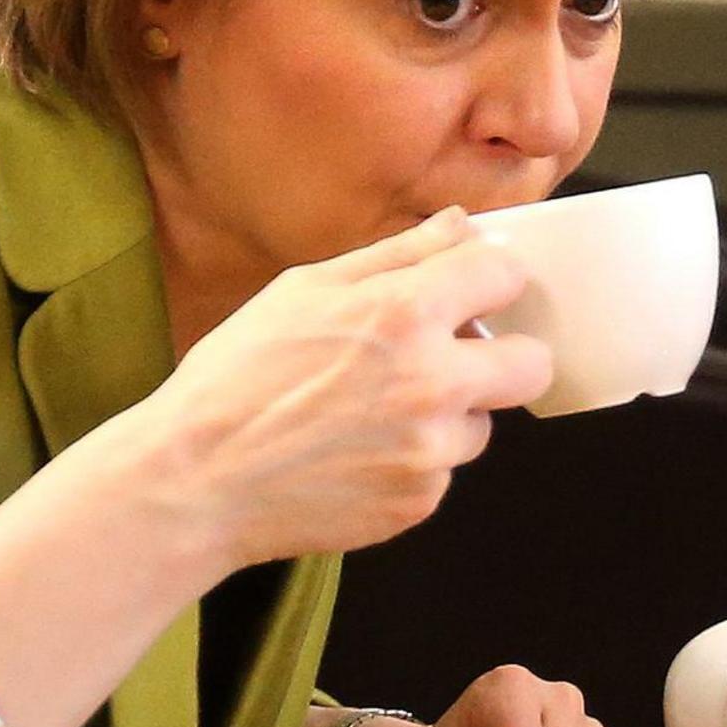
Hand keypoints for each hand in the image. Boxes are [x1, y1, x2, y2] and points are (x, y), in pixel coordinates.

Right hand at [121, 210, 551, 567]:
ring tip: (374, 411)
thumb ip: (396, 254)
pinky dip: (414, 461)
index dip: (488, 281)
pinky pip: (444, 470)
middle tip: (450, 356)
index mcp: (403, 315)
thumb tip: (461, 224)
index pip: (506, 277)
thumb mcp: (305, 289)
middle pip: (532, 364)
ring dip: (449, 413)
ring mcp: (430, 451)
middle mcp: (431, 384)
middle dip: (503, 356)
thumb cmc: (237, 378)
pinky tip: (357, 452)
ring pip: (483, 422)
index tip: (471, 292)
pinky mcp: (420, 502)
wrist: (194, 481)